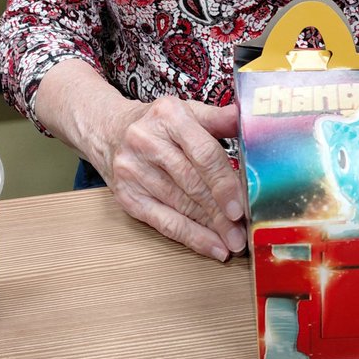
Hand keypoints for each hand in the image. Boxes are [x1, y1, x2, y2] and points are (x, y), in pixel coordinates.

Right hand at [101, 96, 246, 261]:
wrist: (106, 130)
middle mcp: (146, 141)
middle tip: (243, 232)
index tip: (242, 205)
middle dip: (221, 212)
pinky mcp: (127, 196)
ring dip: (210, 228)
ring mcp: (133, 171)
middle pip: (192, 183)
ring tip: (234, 242)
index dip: (224, 183)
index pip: (203, 154)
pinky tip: (212, 247)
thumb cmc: (156, 123)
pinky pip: (163, 222)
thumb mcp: (185, 111)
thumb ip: (218, 118)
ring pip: (180, 205)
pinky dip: (191, 237)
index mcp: (168, 116)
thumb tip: (251, 120)